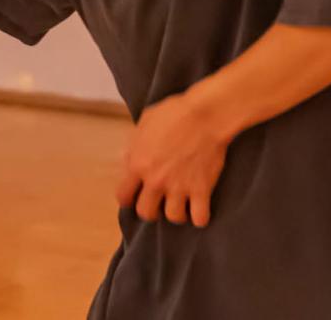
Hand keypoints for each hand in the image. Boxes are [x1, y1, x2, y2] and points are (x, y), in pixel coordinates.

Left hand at [115, 91, 229, 227]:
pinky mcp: (201, 189)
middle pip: (146, 212)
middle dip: (152, 209)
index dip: (128, 198)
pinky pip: (200, 218)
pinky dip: (200, 217)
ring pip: (173, 217)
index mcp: (138, 164)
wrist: (206, 113)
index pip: (123, 196)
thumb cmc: (176, 112)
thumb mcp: (145, 122)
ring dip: (177, 212)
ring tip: (181, 205)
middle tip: (160, 202)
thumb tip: (127, 159)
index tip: (135, 197)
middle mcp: (156, 180)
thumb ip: (134, 144)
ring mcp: (179, 186)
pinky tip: (200, 209)